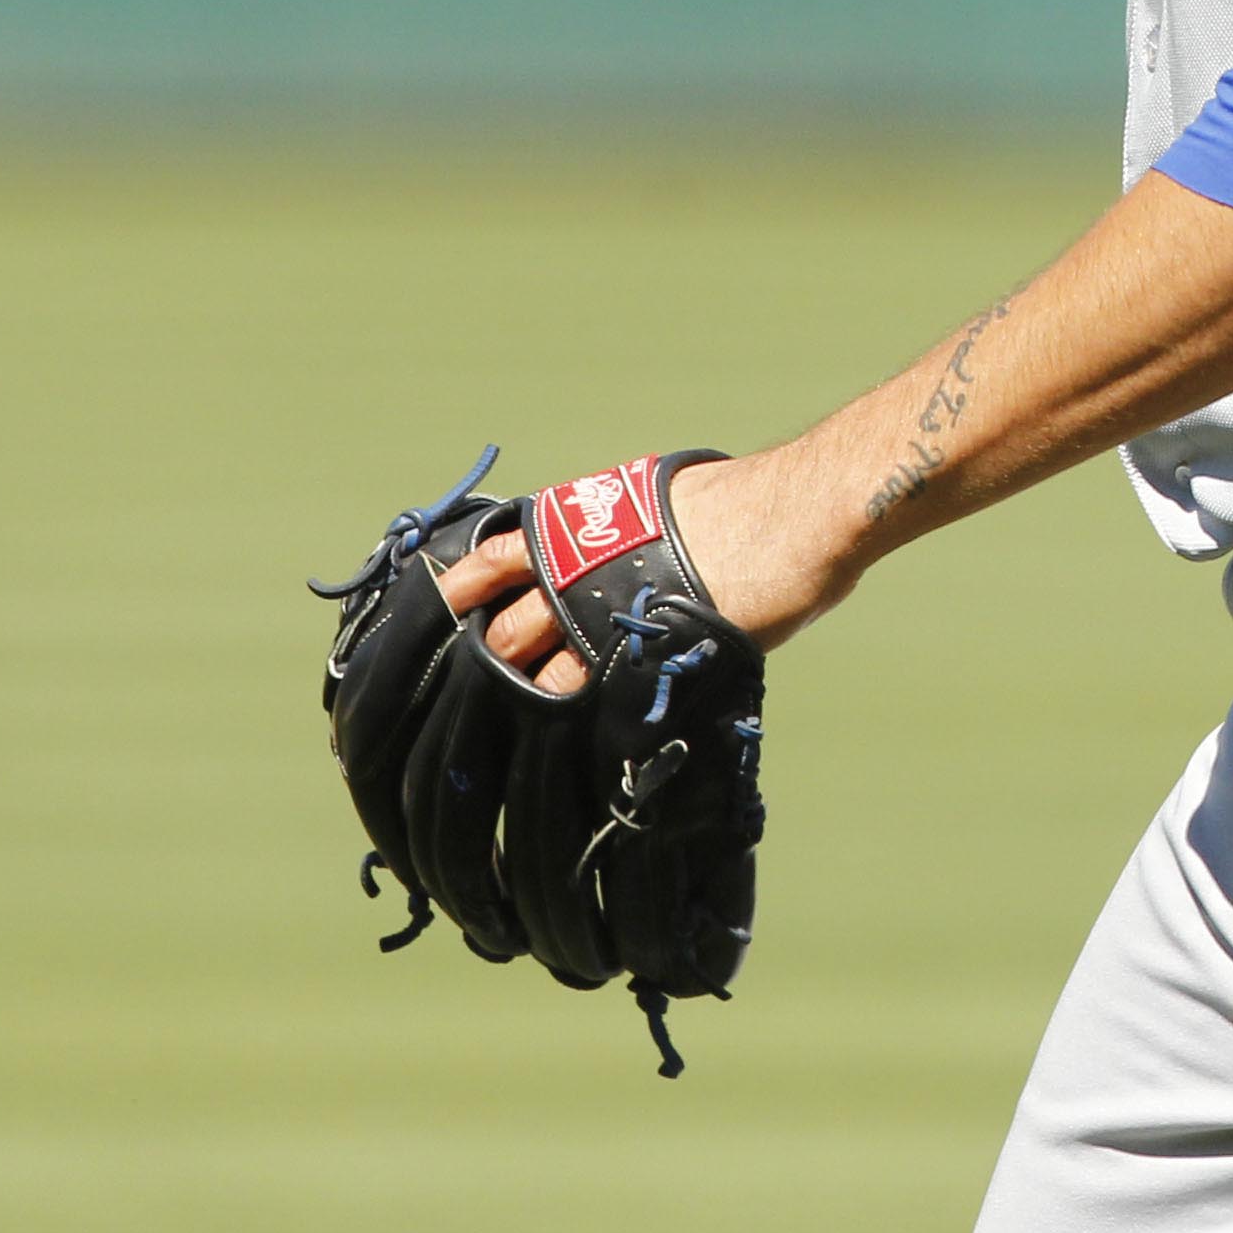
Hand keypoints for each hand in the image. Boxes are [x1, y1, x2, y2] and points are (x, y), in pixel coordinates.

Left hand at [438, 449, 847, 697]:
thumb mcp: (660, 499)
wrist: (789, 516)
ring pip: (539, 676)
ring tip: (525, 719)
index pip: (494, 560)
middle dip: (492, 658)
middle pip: (506, 632)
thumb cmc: (741, 499)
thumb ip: (625, 532)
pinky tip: (577, 733)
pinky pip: (590, 702)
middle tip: (483, 681)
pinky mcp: (637, 663)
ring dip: (531, 698)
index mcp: (575, 527)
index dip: (462, 588)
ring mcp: (600, 624)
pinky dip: (580, 719)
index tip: (443, 607)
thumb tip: (619, 551)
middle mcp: (573, 576)